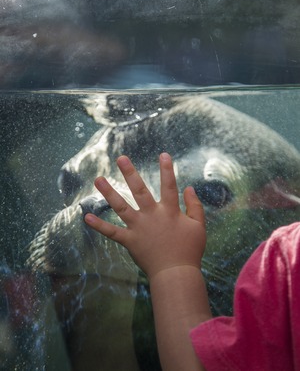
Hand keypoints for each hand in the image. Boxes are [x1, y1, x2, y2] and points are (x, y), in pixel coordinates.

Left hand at [84, 152, 205, 278]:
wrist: (175, 274)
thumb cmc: (189, 250)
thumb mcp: (199, 226)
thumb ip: (195, 206)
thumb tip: (189, 188)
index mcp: (170, 211)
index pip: (169, 186)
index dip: (167, 170)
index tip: (163, 154)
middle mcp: (152, 215)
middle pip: (139, 190)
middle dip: (130, 173)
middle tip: (121, 158)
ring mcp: (139, 227)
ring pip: (121, 206)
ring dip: (109, 192)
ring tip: (98, 178)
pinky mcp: (130, 241)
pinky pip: (112, 232)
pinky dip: (99, 226)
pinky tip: (86, 217)